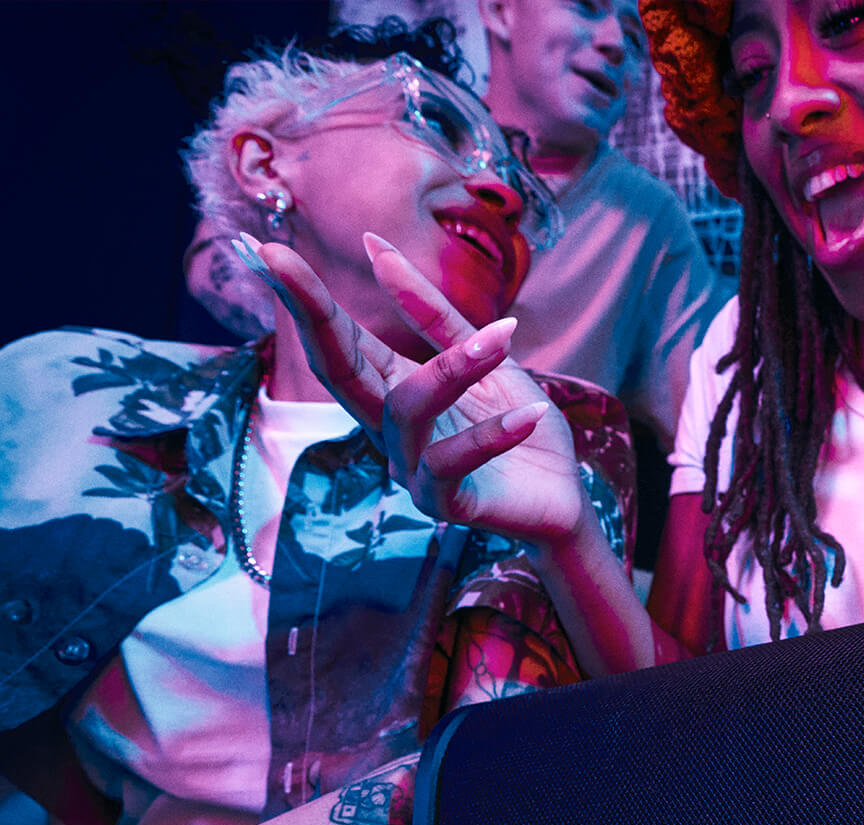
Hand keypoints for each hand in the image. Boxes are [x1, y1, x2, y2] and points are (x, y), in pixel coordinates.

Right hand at [235, 232, 591, 547]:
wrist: (564, 499)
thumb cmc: (520, 426)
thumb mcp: (482, 356)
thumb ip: (431, 311)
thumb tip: (375, 245)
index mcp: (390, 388)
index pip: (337, 339)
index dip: (302, 296)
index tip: (263, 247)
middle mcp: (389, 429)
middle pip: (338, 370)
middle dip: (311, 314)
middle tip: (279, 259)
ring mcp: (412, 469)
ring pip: (406, 410)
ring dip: (451, 368)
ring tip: (503, 337)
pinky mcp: (446, 506)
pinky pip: (453, 465)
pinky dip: (492, 436)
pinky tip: (531, 413)